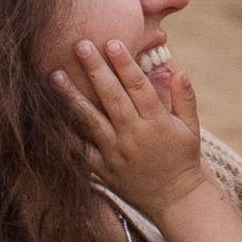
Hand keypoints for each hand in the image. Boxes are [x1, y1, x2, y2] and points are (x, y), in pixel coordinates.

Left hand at [52, 39, 205, 216]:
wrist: (175, 200)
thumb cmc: (183, 157)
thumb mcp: (192, 128)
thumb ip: (185, 98)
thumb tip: (178, 69)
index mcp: (157, 123)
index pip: (139, 87)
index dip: (125, 64)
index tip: (112, 42)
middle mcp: (134, 136)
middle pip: (111, 98)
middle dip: (95, 70)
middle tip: (80, 45)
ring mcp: (115, 153)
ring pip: (90, 120)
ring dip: (71, 97)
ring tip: (55, 75)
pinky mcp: (102, 169)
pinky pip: (79, 149)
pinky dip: (64, 133)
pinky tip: (49, 115)